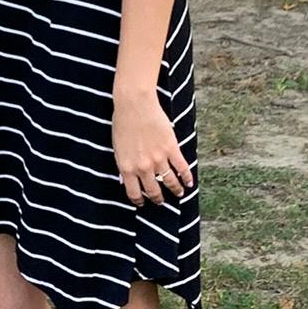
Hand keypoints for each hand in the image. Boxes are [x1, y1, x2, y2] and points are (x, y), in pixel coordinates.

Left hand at [112, 92, 193, 207]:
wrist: (135, 105)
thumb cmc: (122, 123)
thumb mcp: (118, 148)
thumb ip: (123, 165)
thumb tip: (124, 180)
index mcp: (127, 168)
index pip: (134, 192)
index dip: (139, 200)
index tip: (143, 203)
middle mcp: (143, 167)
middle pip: (153, 190)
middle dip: (158, 198)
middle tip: (161, 201)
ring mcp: (158, 159)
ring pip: (169, 181)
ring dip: (175, 190)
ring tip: (179, 193)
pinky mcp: (171, 148)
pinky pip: (181, 167)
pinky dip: (187, 177)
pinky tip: (189, 182)